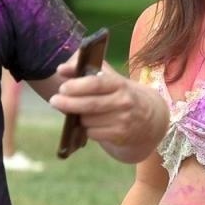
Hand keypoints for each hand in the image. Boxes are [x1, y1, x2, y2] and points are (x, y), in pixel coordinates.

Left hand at [50, 56, 168, 158]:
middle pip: (89, 104)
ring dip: (78, 117)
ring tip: (77, 112)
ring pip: (88, 120)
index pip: (96, 83)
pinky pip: (93, 133)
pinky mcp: (120, 136)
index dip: (77, 85)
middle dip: (68, 103)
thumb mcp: (112, 79)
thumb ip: (88, 70)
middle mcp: (123, 102)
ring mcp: (123, 120)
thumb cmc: (123, 95)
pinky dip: (87, 129)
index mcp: (120, 84)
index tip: (62, 87)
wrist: (150, 119)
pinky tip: (90, 124)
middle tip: (54, 101)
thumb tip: (62, 68)